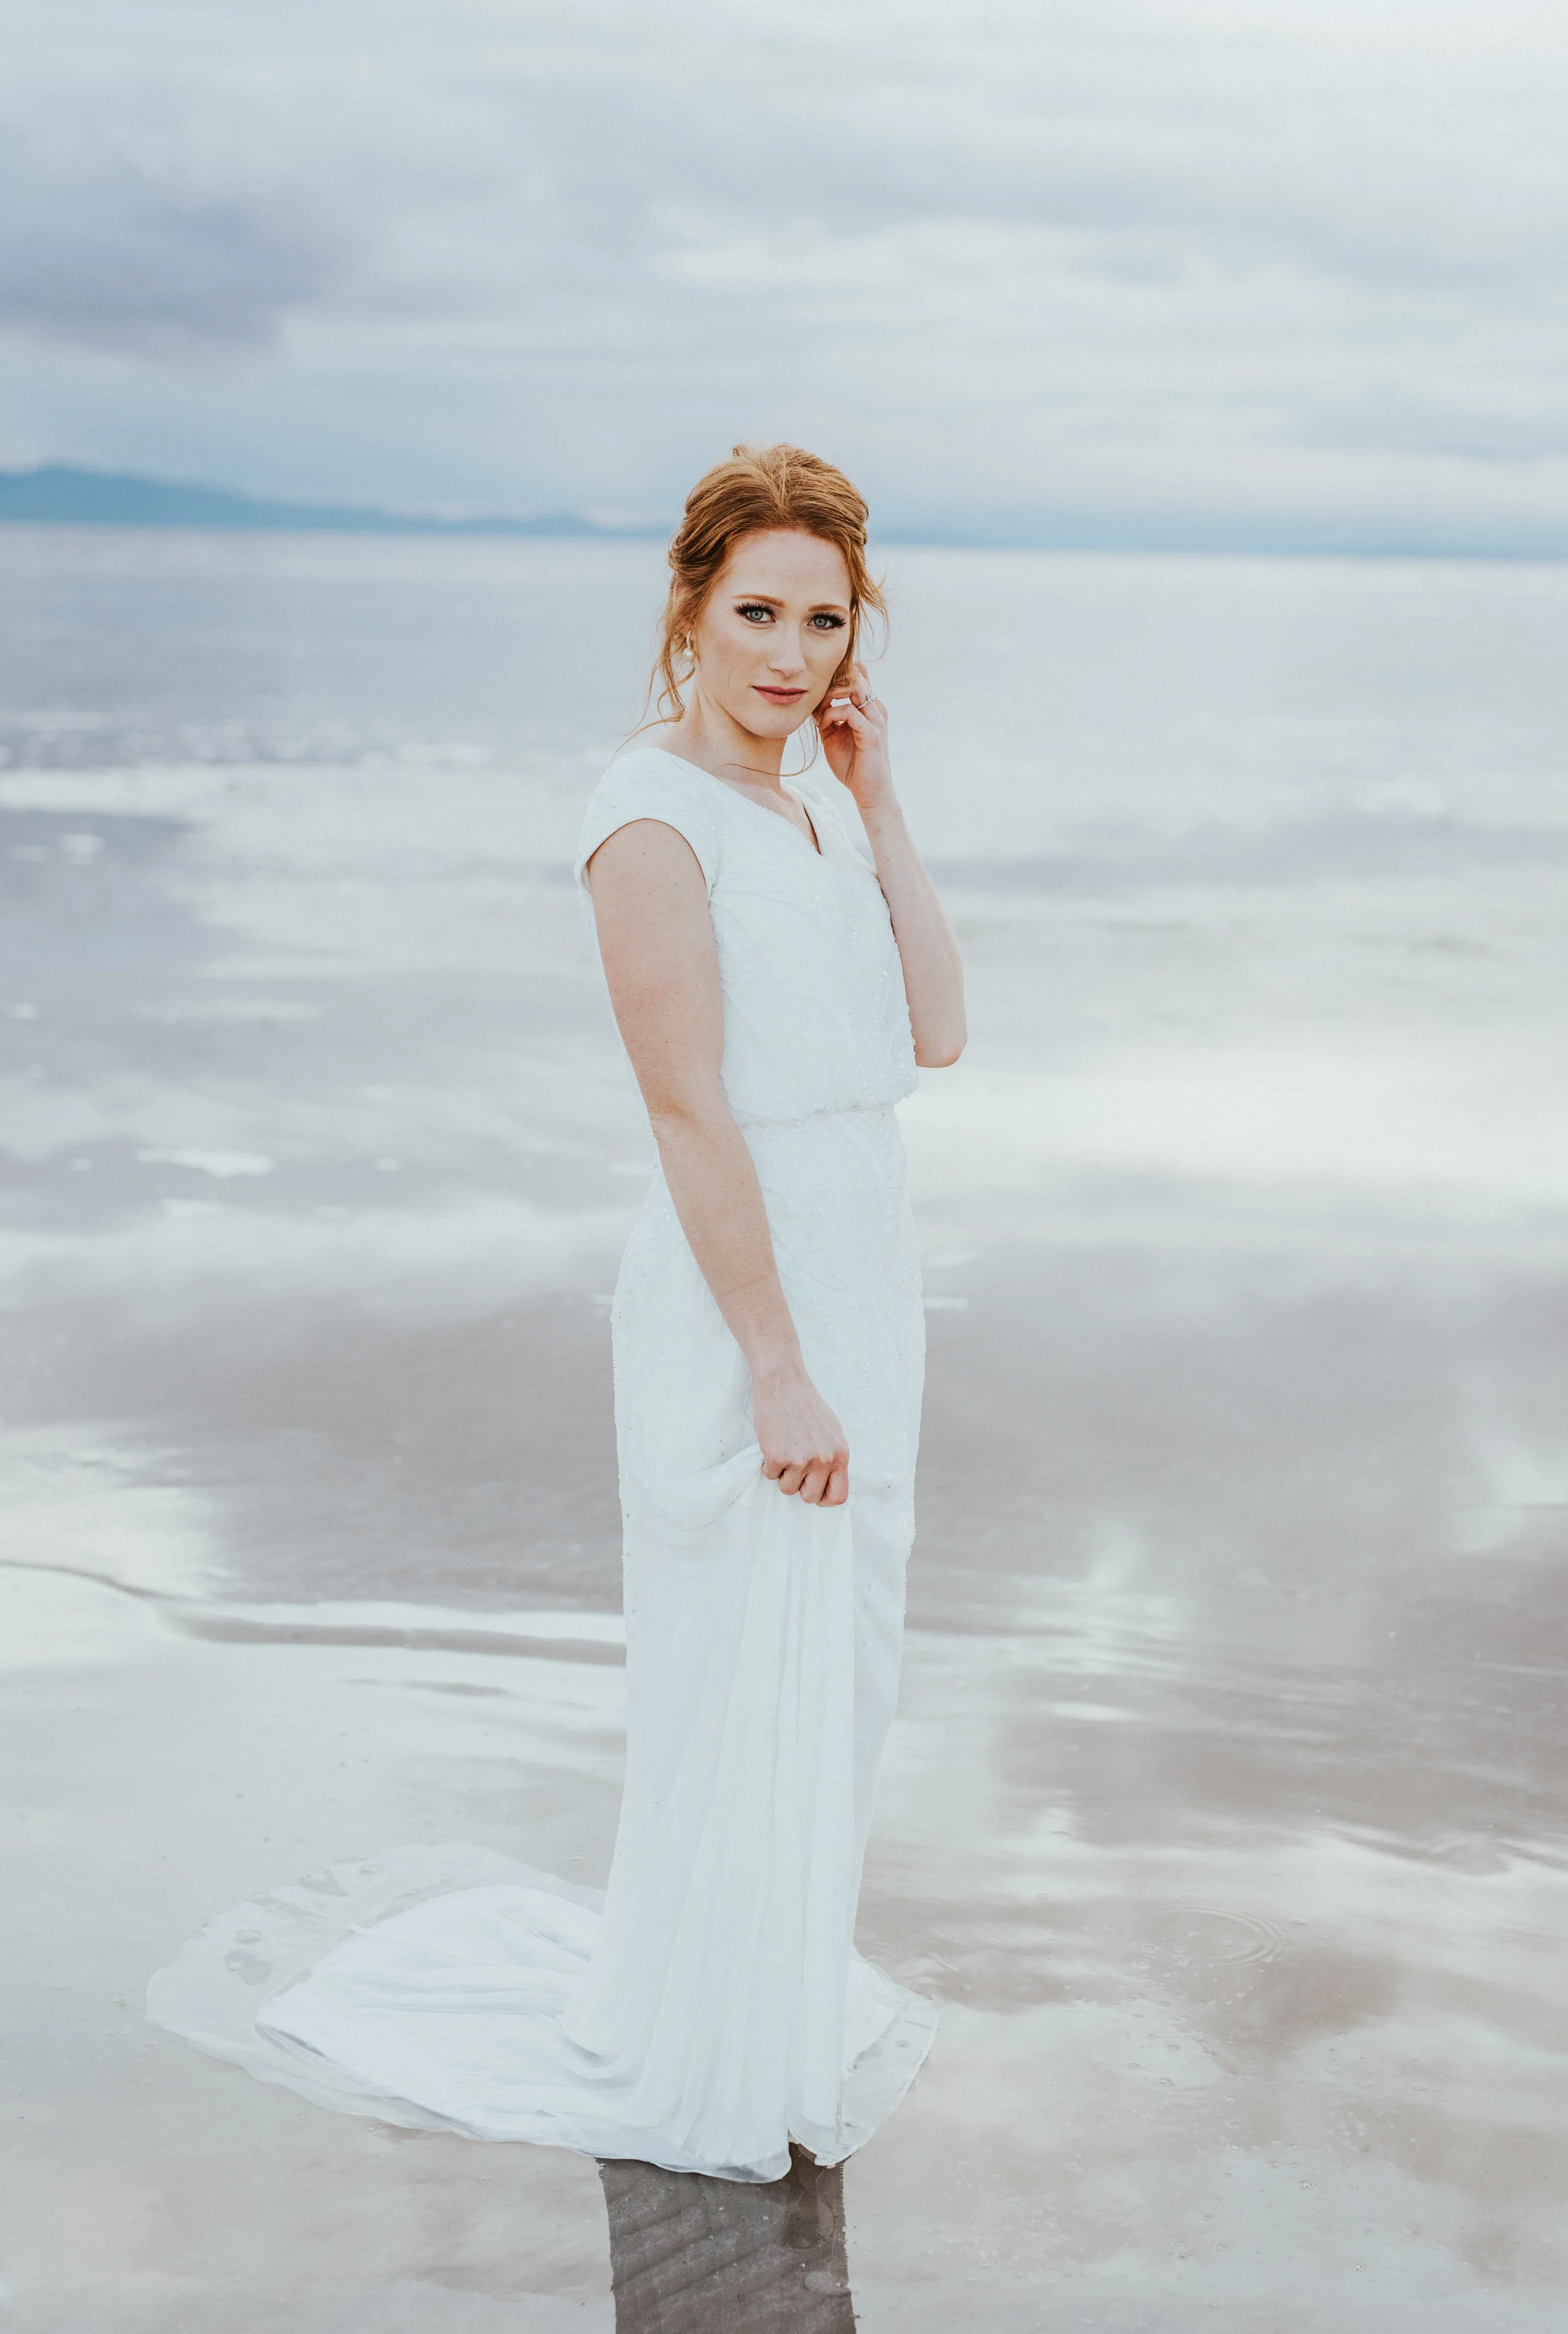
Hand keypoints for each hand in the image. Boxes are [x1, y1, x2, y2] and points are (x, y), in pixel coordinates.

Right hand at [751, 1361, 848, 1506]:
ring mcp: (801, 1460)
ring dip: (782, 1474)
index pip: (839, 1496)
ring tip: (784, 1449)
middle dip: (799, 1486)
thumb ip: (833, 1457)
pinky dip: (768, 1463)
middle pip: (810, 1497)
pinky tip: (773, 1443)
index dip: (824, 1499)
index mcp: (840, 1454)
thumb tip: (828, 1481)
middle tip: (794, 1466)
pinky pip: (770, 1475)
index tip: (814, 1491)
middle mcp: (824, 1460)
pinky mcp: (778, 1456)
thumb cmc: (806, 1405)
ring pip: (787, 1488)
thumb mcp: (832, 1432)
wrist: (784, 1384)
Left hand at [816, 662, 891, 815]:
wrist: (869, 792)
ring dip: (831, 693)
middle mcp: (876, 708)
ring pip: (855, 686)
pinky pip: (849, 711)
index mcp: (869, 707)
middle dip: (831, 681)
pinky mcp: (872, 733)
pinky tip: (824, 726)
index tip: (818, 691)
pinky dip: (831, 714)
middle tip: (815, 697)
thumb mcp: (835, 735)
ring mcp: (876, 719)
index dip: (837, 676)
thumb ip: (829, 717)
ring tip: (819, 708)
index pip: (858, 675)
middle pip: (855, 674)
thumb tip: (814, 703)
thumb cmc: (852, 765)